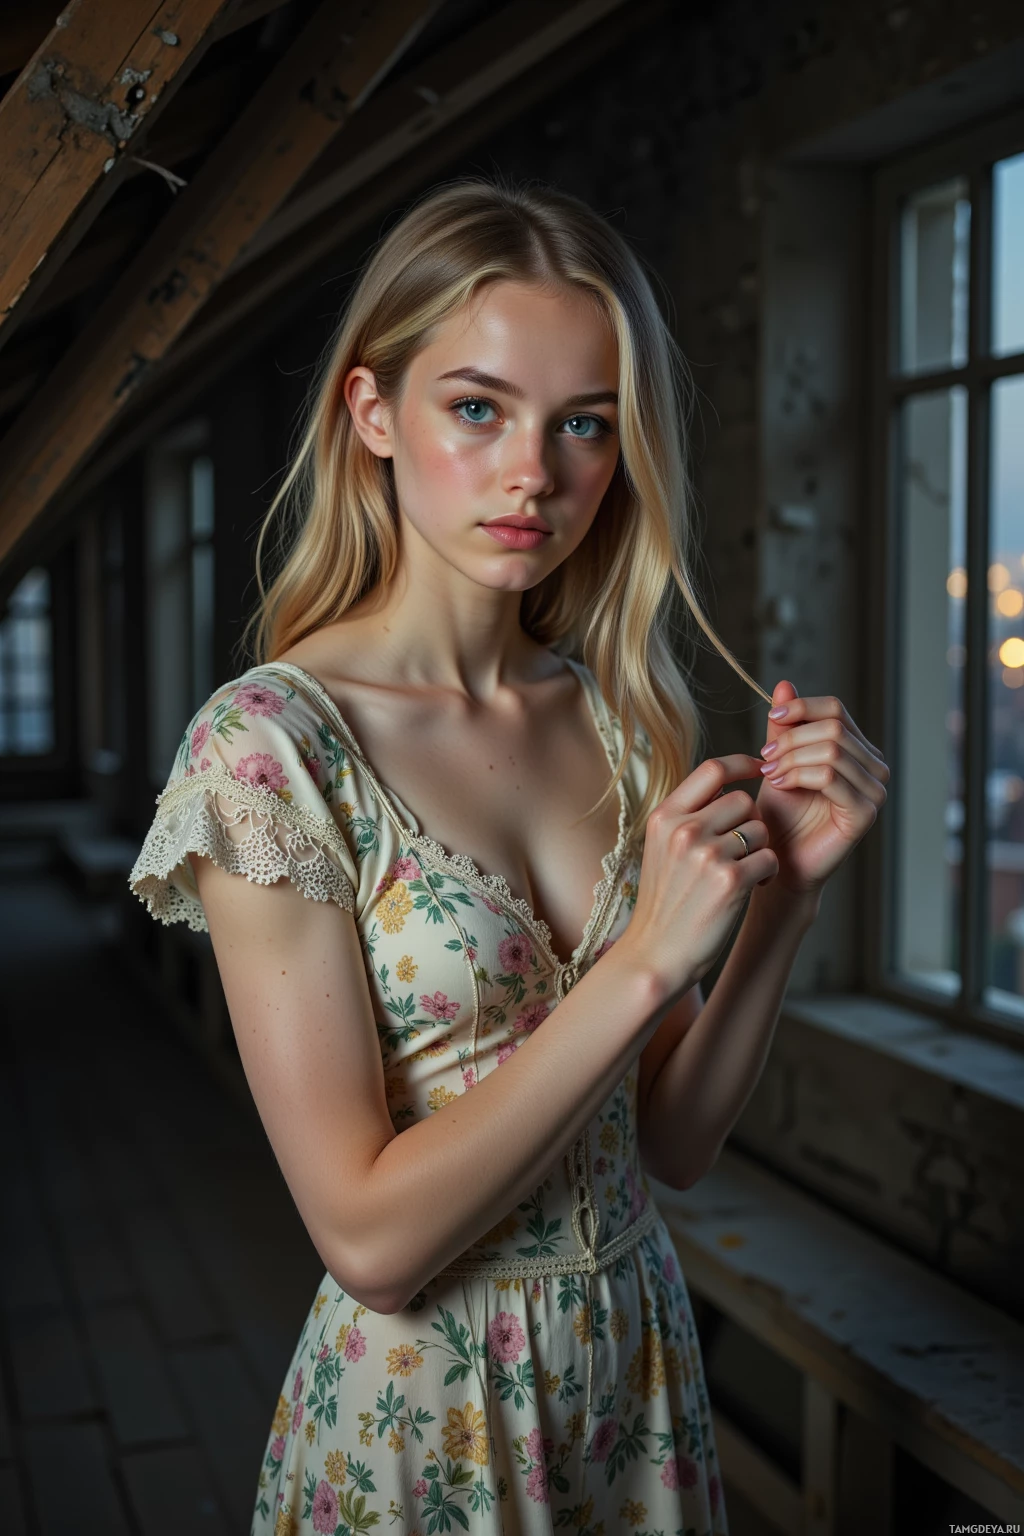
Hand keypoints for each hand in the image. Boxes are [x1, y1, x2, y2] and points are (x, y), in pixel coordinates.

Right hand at [618, 754, 778, 1005]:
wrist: (656, 954)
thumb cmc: (665, 903)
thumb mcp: (661, 849)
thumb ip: (688, 817)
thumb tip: (726, 788)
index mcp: (664, 816)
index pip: (712, 769)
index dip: (742, 763)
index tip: (759, 768)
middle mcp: (683, 830)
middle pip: (743, 801)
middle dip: (752, 822)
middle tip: (744, 850)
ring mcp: (706, 854)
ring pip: (760, 830)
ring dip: (761, 850)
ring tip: (744, 873)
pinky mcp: (730, 881)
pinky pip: (769, 858)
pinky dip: (769, 872)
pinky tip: (753, 886)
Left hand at [755, 681, 888, 896]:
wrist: (777, 859)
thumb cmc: (779, 814)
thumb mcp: (778, 761)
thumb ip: (784, 727)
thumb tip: (784, 684)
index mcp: (857, 749)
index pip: (835, 709)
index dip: (801, 708)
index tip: (771, 718)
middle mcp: (874, 766)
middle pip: (832, 727)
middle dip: (791, 738)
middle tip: (765, 757)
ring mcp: (875, 790)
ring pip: (831, 750)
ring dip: (791, 758)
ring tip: (770, 774)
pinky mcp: (866, 813)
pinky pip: (831, 776)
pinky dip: (799, 775)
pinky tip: (780, 785)